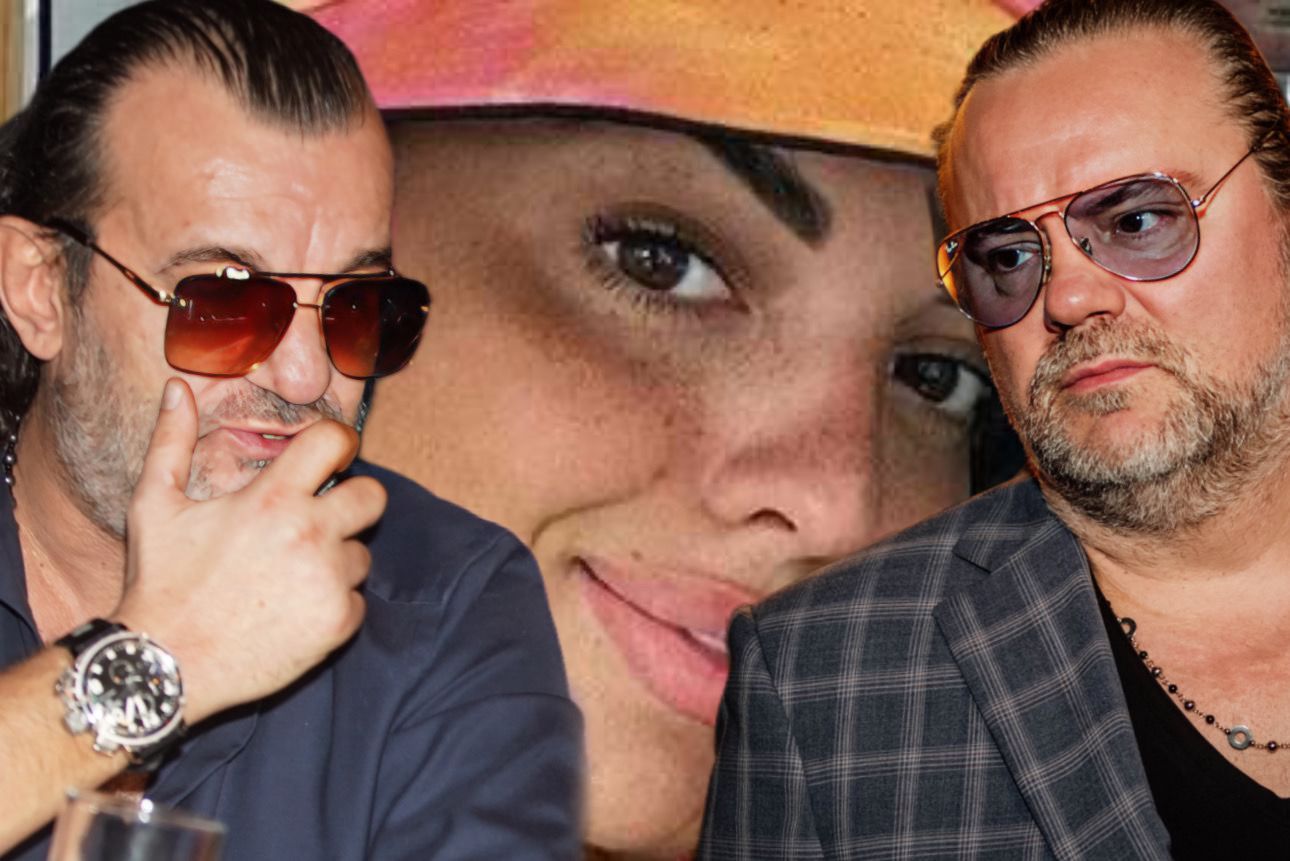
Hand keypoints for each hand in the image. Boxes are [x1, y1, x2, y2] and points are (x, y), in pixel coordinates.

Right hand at [112, 379, 386, 722]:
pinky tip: (292, 612)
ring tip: (287, 577)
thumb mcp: (155, 505)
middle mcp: (310, 534)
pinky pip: (356, 601)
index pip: (336, 441)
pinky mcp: (338, 624)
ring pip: (361, 554)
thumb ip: (170, 441)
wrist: (163, 665)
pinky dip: (332, 605)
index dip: (338, 444)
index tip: (331, 456)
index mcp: (273, 499)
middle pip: (373, 496)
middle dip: (353, 502)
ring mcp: (328, 581)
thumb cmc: (160, 581)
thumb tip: (176, 388)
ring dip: (335, 561)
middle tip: (319, 520)